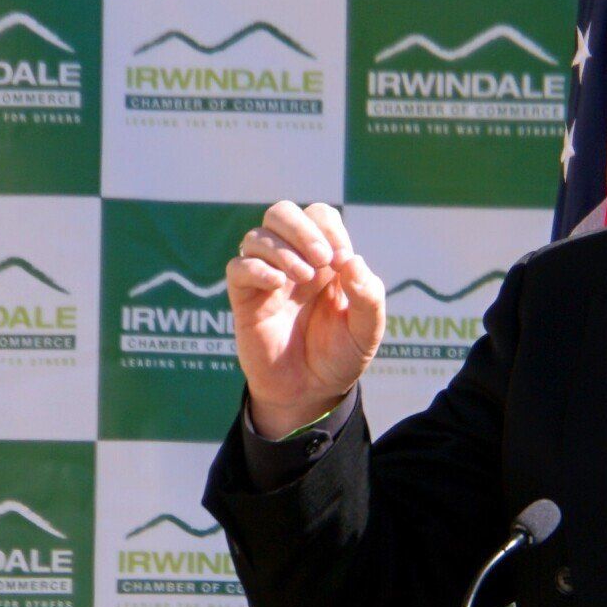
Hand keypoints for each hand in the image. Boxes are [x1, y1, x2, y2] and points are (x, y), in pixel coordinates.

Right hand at [227, 201, 384, 437]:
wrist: (311, 392)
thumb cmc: (340, 356)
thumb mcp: (367, 330)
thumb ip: (369, 296)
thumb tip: (352, 261)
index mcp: (325, 261)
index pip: (319, 216)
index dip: (328, 227)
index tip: (341, 259)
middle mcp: (293, 262)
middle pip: (281, 213)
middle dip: (301, 228)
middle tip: (322, 260)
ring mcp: (267, 279)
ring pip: (257, 236)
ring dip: (283, 250)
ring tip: (304, 278)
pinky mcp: (246, 300)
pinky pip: (238, 268)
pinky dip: (256, 268)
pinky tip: (278, 284)